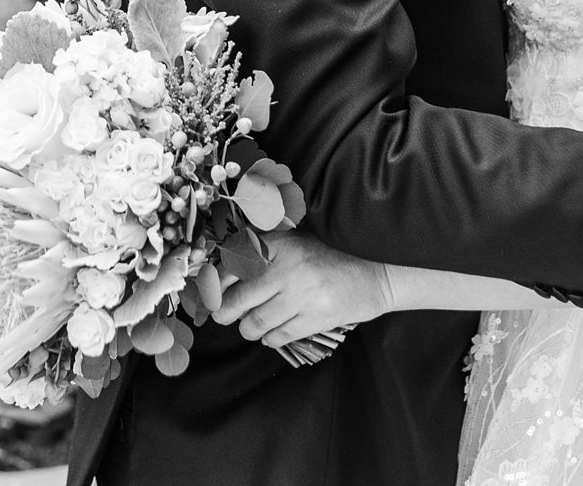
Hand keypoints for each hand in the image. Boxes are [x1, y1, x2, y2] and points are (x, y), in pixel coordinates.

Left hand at [212, 232, 389, 349]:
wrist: (374, 274)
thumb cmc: (328, 258)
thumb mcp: (295, 243)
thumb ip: (261, 252)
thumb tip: (219, 275)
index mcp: (279, 243)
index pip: (230, 267)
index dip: (213, 286)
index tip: (208, 295)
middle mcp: (287, 267)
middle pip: (235, 300)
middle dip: (223, 313)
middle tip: (222, 315)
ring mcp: (302, 294)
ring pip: (254, 323)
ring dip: (247, 329)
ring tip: (251, 324)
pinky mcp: (316, 318)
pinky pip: (277, 337)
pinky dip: (269, 338)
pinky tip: (273, 331)